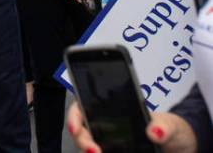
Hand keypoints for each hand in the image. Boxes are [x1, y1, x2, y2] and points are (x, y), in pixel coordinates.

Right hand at [67, 103, 196, 152]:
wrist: (181, 148)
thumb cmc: (173, 130)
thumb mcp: (172, 125)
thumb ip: (164, 127)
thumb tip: (155, 131)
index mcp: (113, 112)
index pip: (83, 107)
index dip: (74, 115)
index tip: (76, 127)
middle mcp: (107, 128)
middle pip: (82, 131)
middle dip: (82, 140)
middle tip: (93, 151)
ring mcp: (111, 145)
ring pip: (89, 147)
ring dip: (88, 151)